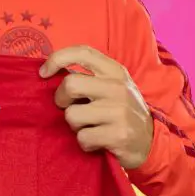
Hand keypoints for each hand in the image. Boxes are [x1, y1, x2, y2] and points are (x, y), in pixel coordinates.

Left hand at [39, 45, 153, 169]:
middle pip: (70, 84)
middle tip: (69, 108)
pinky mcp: (119, 134)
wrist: (151, 143)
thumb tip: (49, 73)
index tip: (43, 73)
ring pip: (72, 115)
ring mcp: (120, 111)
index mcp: (115, 71)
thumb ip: (88, 78)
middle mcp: (118, 87)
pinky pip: (82, 138)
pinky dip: (85, 143)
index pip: (82, 52)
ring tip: (90, 127)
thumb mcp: (111, 88)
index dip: (56, 58)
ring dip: (75, 126)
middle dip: (61, 100)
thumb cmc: (120, 112)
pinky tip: (97, 142)